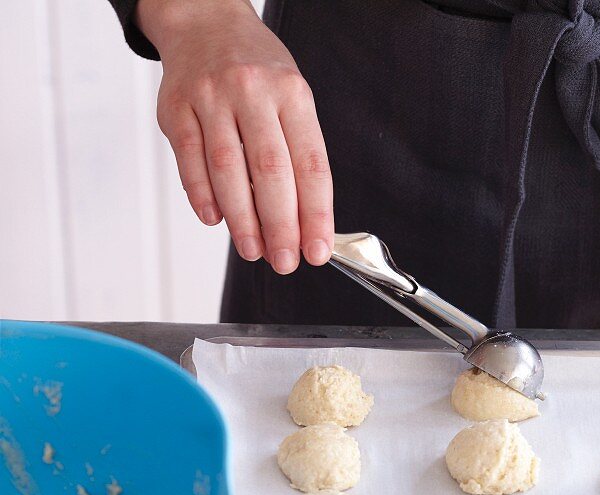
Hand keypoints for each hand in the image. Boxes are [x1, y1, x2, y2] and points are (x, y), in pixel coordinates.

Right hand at [137, 0, 333, 273]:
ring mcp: (211, 98)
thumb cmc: (256, 73)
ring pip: (228, 170)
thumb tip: (305, 226)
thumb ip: (298, 158)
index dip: (316, 214)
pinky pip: (190, 160)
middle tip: (285, 262)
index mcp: (292, 93)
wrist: (205, 22)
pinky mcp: (176, 109)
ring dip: (242, 220)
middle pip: (271, 171)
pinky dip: (203, 196)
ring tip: (253, 250)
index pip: (311, 164)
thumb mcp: (291, 100)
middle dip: (280, 226)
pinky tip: (215, 220)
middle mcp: (252, 91)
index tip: (318, 250)